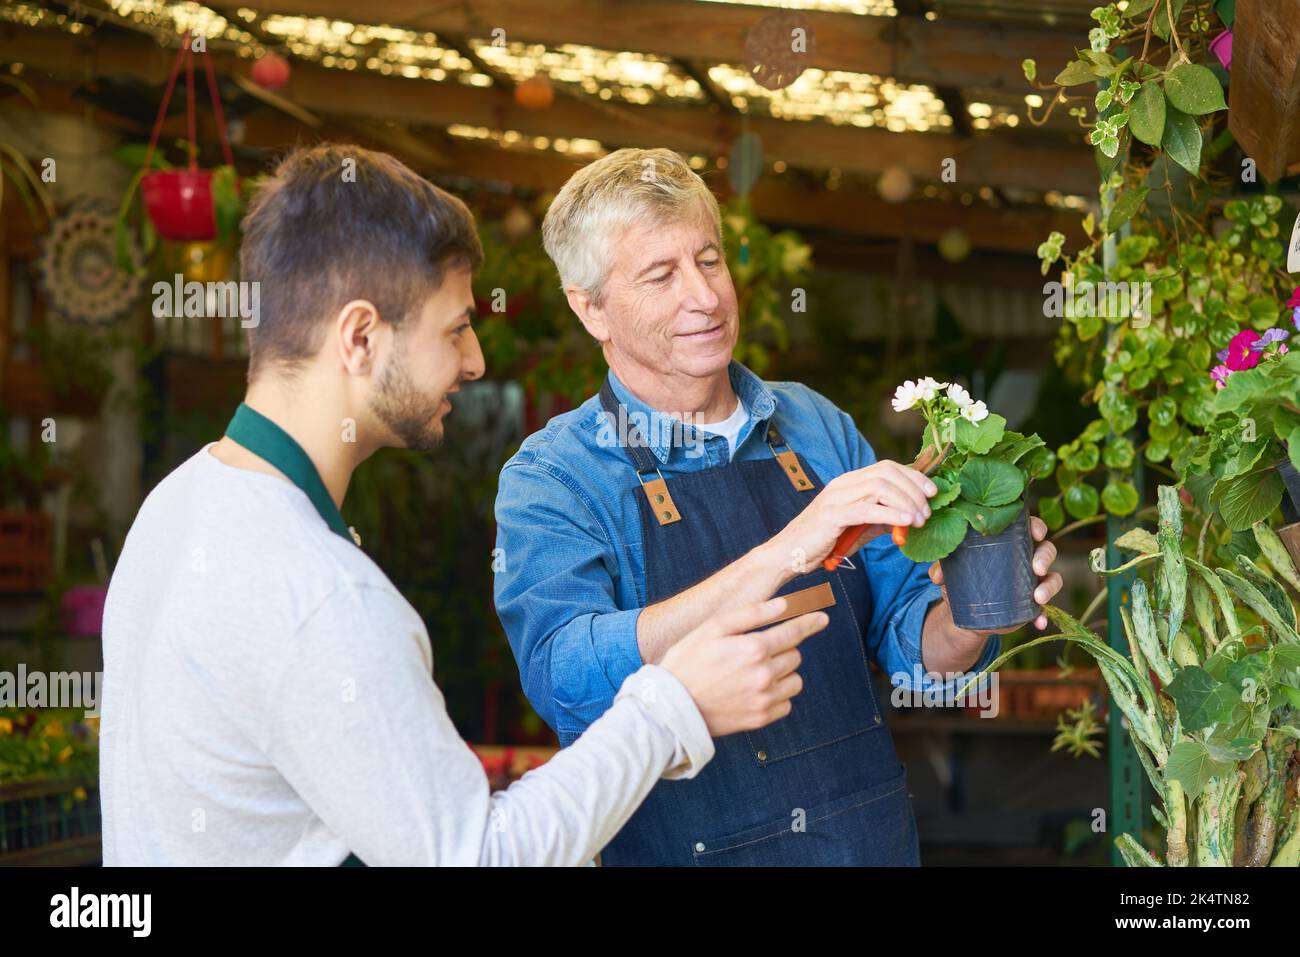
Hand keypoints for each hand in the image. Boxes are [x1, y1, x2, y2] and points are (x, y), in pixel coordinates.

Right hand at [660, 597, 828, 736]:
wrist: (673, 707)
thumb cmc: (689, 662)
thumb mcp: (713, 628)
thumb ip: (751, 614)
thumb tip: (783, 605)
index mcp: (753, 648)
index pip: (794, 632)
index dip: (809, 622)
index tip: (821, 618)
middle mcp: (764, 674)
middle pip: (794, 655)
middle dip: (782, 649)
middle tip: (757, 650)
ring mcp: (764, 699)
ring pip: (794, 680)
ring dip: (783, 673)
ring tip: (756, 672)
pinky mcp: (761, 718)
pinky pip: (786, 703)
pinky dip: (777, 695)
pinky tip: (756, 690)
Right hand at [766, 461, 936, 573]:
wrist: (788, 554)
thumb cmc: (821, 541)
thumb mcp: (858, 528)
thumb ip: (881, 520)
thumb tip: (910, 520)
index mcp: (849, 482)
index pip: (887, 467)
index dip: (913, 477)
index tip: (932, 493)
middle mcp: (843, 484)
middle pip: (887, 473)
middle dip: (914, 490)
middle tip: (928, 512)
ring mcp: (836, 497)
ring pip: (880, 487)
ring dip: (906, 503)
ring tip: (919, 520)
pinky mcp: (832, 515)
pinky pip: (867, 509)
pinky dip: (890, 514)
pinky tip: (906, 523)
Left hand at [927, 515, 1062, 632]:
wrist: (964, 611)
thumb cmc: (961, 577)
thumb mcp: (951, 570)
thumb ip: (943, 567)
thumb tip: (936, 575)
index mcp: (1010, 540)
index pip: (1029, 526)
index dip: (1037, 526)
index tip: (1036, 532)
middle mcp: (1026, 557)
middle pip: (1047, 549)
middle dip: (1045, 557)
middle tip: (1036, 567)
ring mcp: (1032, 580)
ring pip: (1053, 577)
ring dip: (1049, 586)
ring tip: (1038, 597)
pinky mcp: (1032, 603)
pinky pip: (1045, 608)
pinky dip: (1043, 615)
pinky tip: (1039, 622)